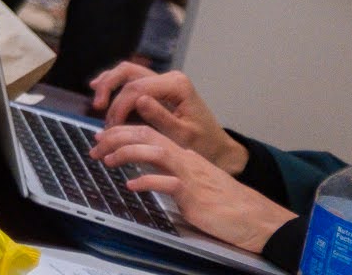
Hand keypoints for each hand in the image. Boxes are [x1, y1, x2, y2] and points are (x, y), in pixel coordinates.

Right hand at [87, 63, 241, 171]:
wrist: (218, 149)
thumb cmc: (203, 145)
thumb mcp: (184, 136)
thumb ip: (161, 118)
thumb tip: (139, 100)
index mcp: (177, 86)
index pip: (137, 89)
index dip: (119, 106)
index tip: (112, 127)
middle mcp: (170, 78)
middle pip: (129, 72)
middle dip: (109, 87)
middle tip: (98, 106)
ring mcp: (164, 81)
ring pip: (128, 72)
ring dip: (109, 83)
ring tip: (97, 100)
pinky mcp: (159, 88)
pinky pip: (132, 79)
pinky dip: (115, 84)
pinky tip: (99, 88)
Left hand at [87, 125, 292, 252]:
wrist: (256, 217)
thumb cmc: (225, 202)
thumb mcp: (194, 180)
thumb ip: (171, 171)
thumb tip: (144, 169)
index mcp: (184, 154)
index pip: (149, 132)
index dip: (122, 132)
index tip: (101, 137)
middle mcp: (186, 159)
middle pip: (147, 136)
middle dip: (117, 137)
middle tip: (95, 146)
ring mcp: (191, 175)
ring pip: (155, 152)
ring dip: (127, 153)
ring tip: (107, 160)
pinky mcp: (195, 195)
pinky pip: (167, 183)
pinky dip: (147, 181)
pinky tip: (132, 185)